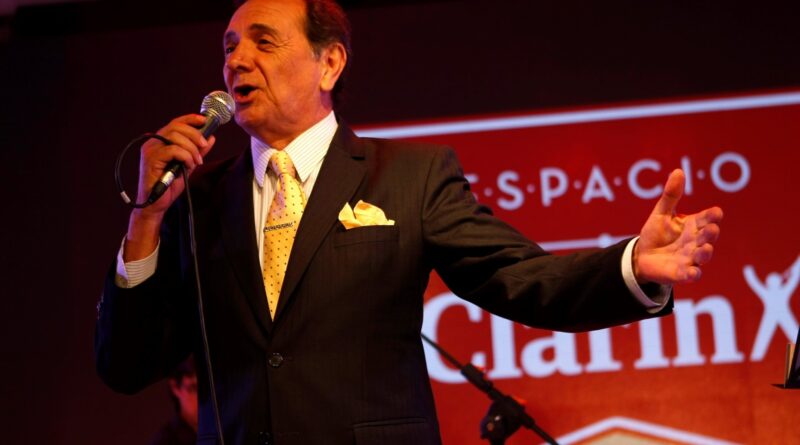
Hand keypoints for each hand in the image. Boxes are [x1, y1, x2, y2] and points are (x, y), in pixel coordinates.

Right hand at [124, 114, 215, 261]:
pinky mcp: (151, 160)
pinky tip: (189, 166)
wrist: (156, 204)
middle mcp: (153, 142)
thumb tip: (211, 138)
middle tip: (205, 145)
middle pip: (177, 126)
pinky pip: (173, 150)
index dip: (191, 118)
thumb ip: (198, 152)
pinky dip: (185, 156)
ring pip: (175, 136)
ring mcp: (150, 150)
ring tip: (196, 162)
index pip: (176, 122)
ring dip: (191, 148)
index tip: (205, 120)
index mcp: (161, 141)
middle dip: (195, 134)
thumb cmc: (169, 186)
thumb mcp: (189, 166)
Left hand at [633, 169, 722, 284]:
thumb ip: (671, 195)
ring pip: (702, 257)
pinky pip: (689, 275)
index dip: (712, 216)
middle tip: (711, 229)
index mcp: (693, 226)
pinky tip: (693, 273)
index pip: (706, 219)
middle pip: (707, 238)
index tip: (716, 213)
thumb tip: (678, 171)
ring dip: (705, 254)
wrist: (641, 256)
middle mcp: (695, 242)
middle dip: (710, 234)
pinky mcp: (680, 273)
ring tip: (705, 249)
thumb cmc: (656, 233)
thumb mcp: (661, 213)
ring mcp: (689, 258)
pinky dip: (692, 274)